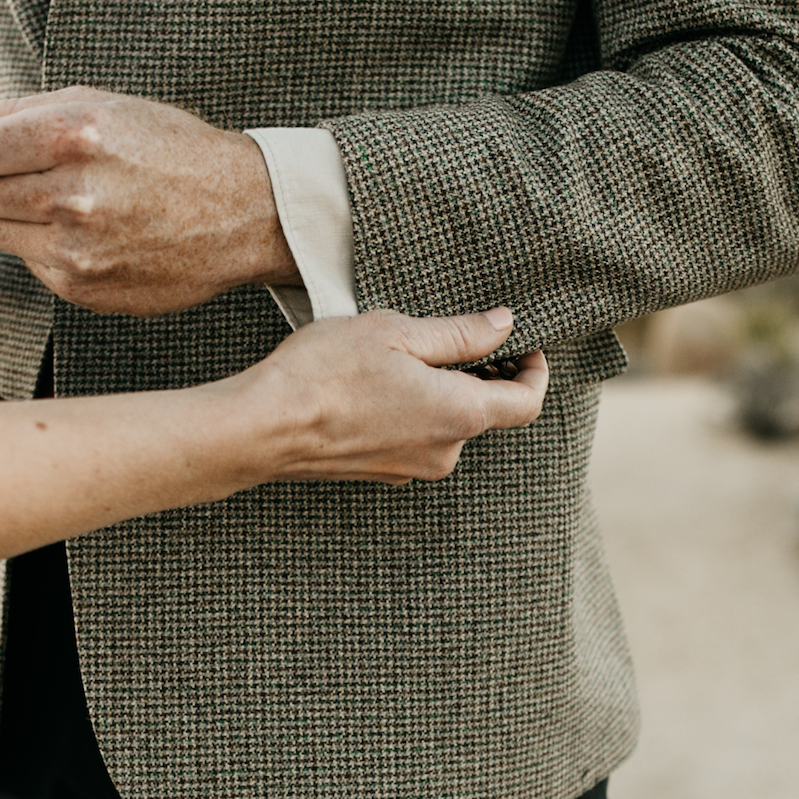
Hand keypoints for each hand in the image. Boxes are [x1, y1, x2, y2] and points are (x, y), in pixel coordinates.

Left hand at [0, 86, 296, 316]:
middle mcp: (70, 195)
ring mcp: (75, 249)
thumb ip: (23, 113)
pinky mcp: (83, 288)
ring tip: (39, 198)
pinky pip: (30, 263)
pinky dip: (37, 245)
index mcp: (72, 135)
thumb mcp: (101, 103)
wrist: (242, 213)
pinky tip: (75, 229)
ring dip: (0, 214)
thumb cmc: (172, 150)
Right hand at [227, 309, 547, 485]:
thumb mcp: (397, 333)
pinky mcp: (383, 473)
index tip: (525, 346)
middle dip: (481, 374)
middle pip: (485, 412)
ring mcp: (412, 468)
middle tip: (457, 336)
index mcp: (459, 414)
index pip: (526, 402)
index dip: (534, 371)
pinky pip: (415, 438)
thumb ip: (459, 334)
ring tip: (402, 356)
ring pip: (446, 424)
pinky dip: (412, 411)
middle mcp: (444, 452)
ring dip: (440, 391)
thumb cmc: (325, 374)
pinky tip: (377, 385)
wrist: (263, 427)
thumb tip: (503, 325)